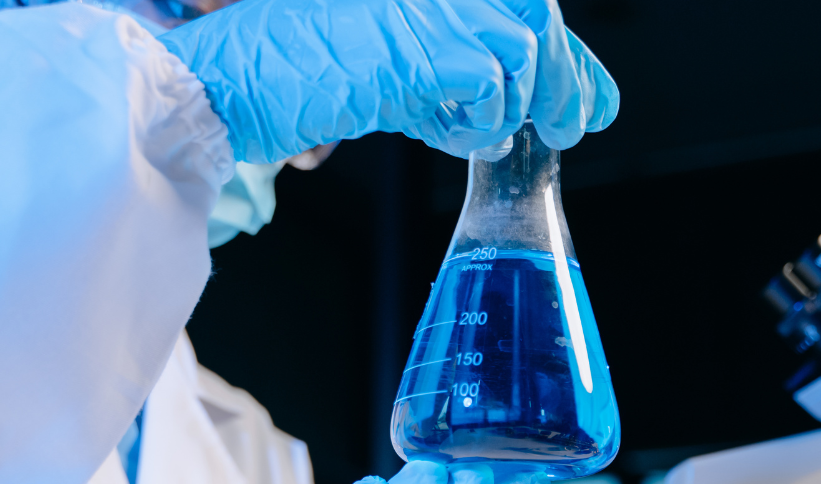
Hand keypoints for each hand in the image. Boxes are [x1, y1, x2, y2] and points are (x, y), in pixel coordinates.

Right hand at [157, 0, 618, 163]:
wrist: (229, 78)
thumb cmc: (290, 74)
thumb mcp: (389, 68)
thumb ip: (451, 81)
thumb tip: (513, 113)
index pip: (524, 8)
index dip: (570, 57)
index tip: (592, 101)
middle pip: (536, 17)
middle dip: (566, 79)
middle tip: (567, 128)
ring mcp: (426, 9)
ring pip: (521, 52)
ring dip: (515, 105)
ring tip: (489, 132)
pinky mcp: (416, 49)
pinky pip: (486, 91)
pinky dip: (478, 124)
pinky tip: (450, 134)